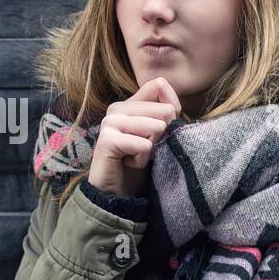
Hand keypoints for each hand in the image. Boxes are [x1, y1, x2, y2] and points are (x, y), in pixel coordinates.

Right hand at [86, 77, 181, 196]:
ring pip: (154, 127)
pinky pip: (142, 144)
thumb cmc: (137, 163)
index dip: (171, 107)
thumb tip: (171, 107)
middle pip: (162, 110)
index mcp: (130, 104)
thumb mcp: (157, 136)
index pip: (159, 86)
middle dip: (161, 135)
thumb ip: (164, 115)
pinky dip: (142, 159)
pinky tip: (128, 163)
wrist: (117, 193)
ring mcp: (109, 123)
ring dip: (151, 149)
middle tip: (143, 149)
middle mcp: (117, 108)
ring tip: (135, 157)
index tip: (162, 130)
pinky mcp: (106, 140)